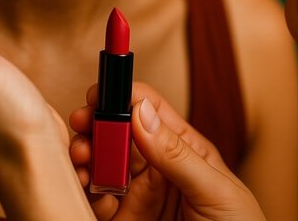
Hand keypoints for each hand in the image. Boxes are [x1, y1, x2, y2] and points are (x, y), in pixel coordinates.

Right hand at [69, 82, 265, 220]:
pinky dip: (86, 193)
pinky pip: (97, 203)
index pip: (149, 111)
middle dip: (96, 125)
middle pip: (117, 135)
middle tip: (82, 124)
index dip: (124, 97)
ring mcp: (139, 198)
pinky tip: (92, 191)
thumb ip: (178, 154)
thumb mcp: (216, 190)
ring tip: (81, 156)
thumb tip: (144, 112)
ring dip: (86, 156)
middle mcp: (156, 169)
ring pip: (101, 166)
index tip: (101, 94)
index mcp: (183, 149)